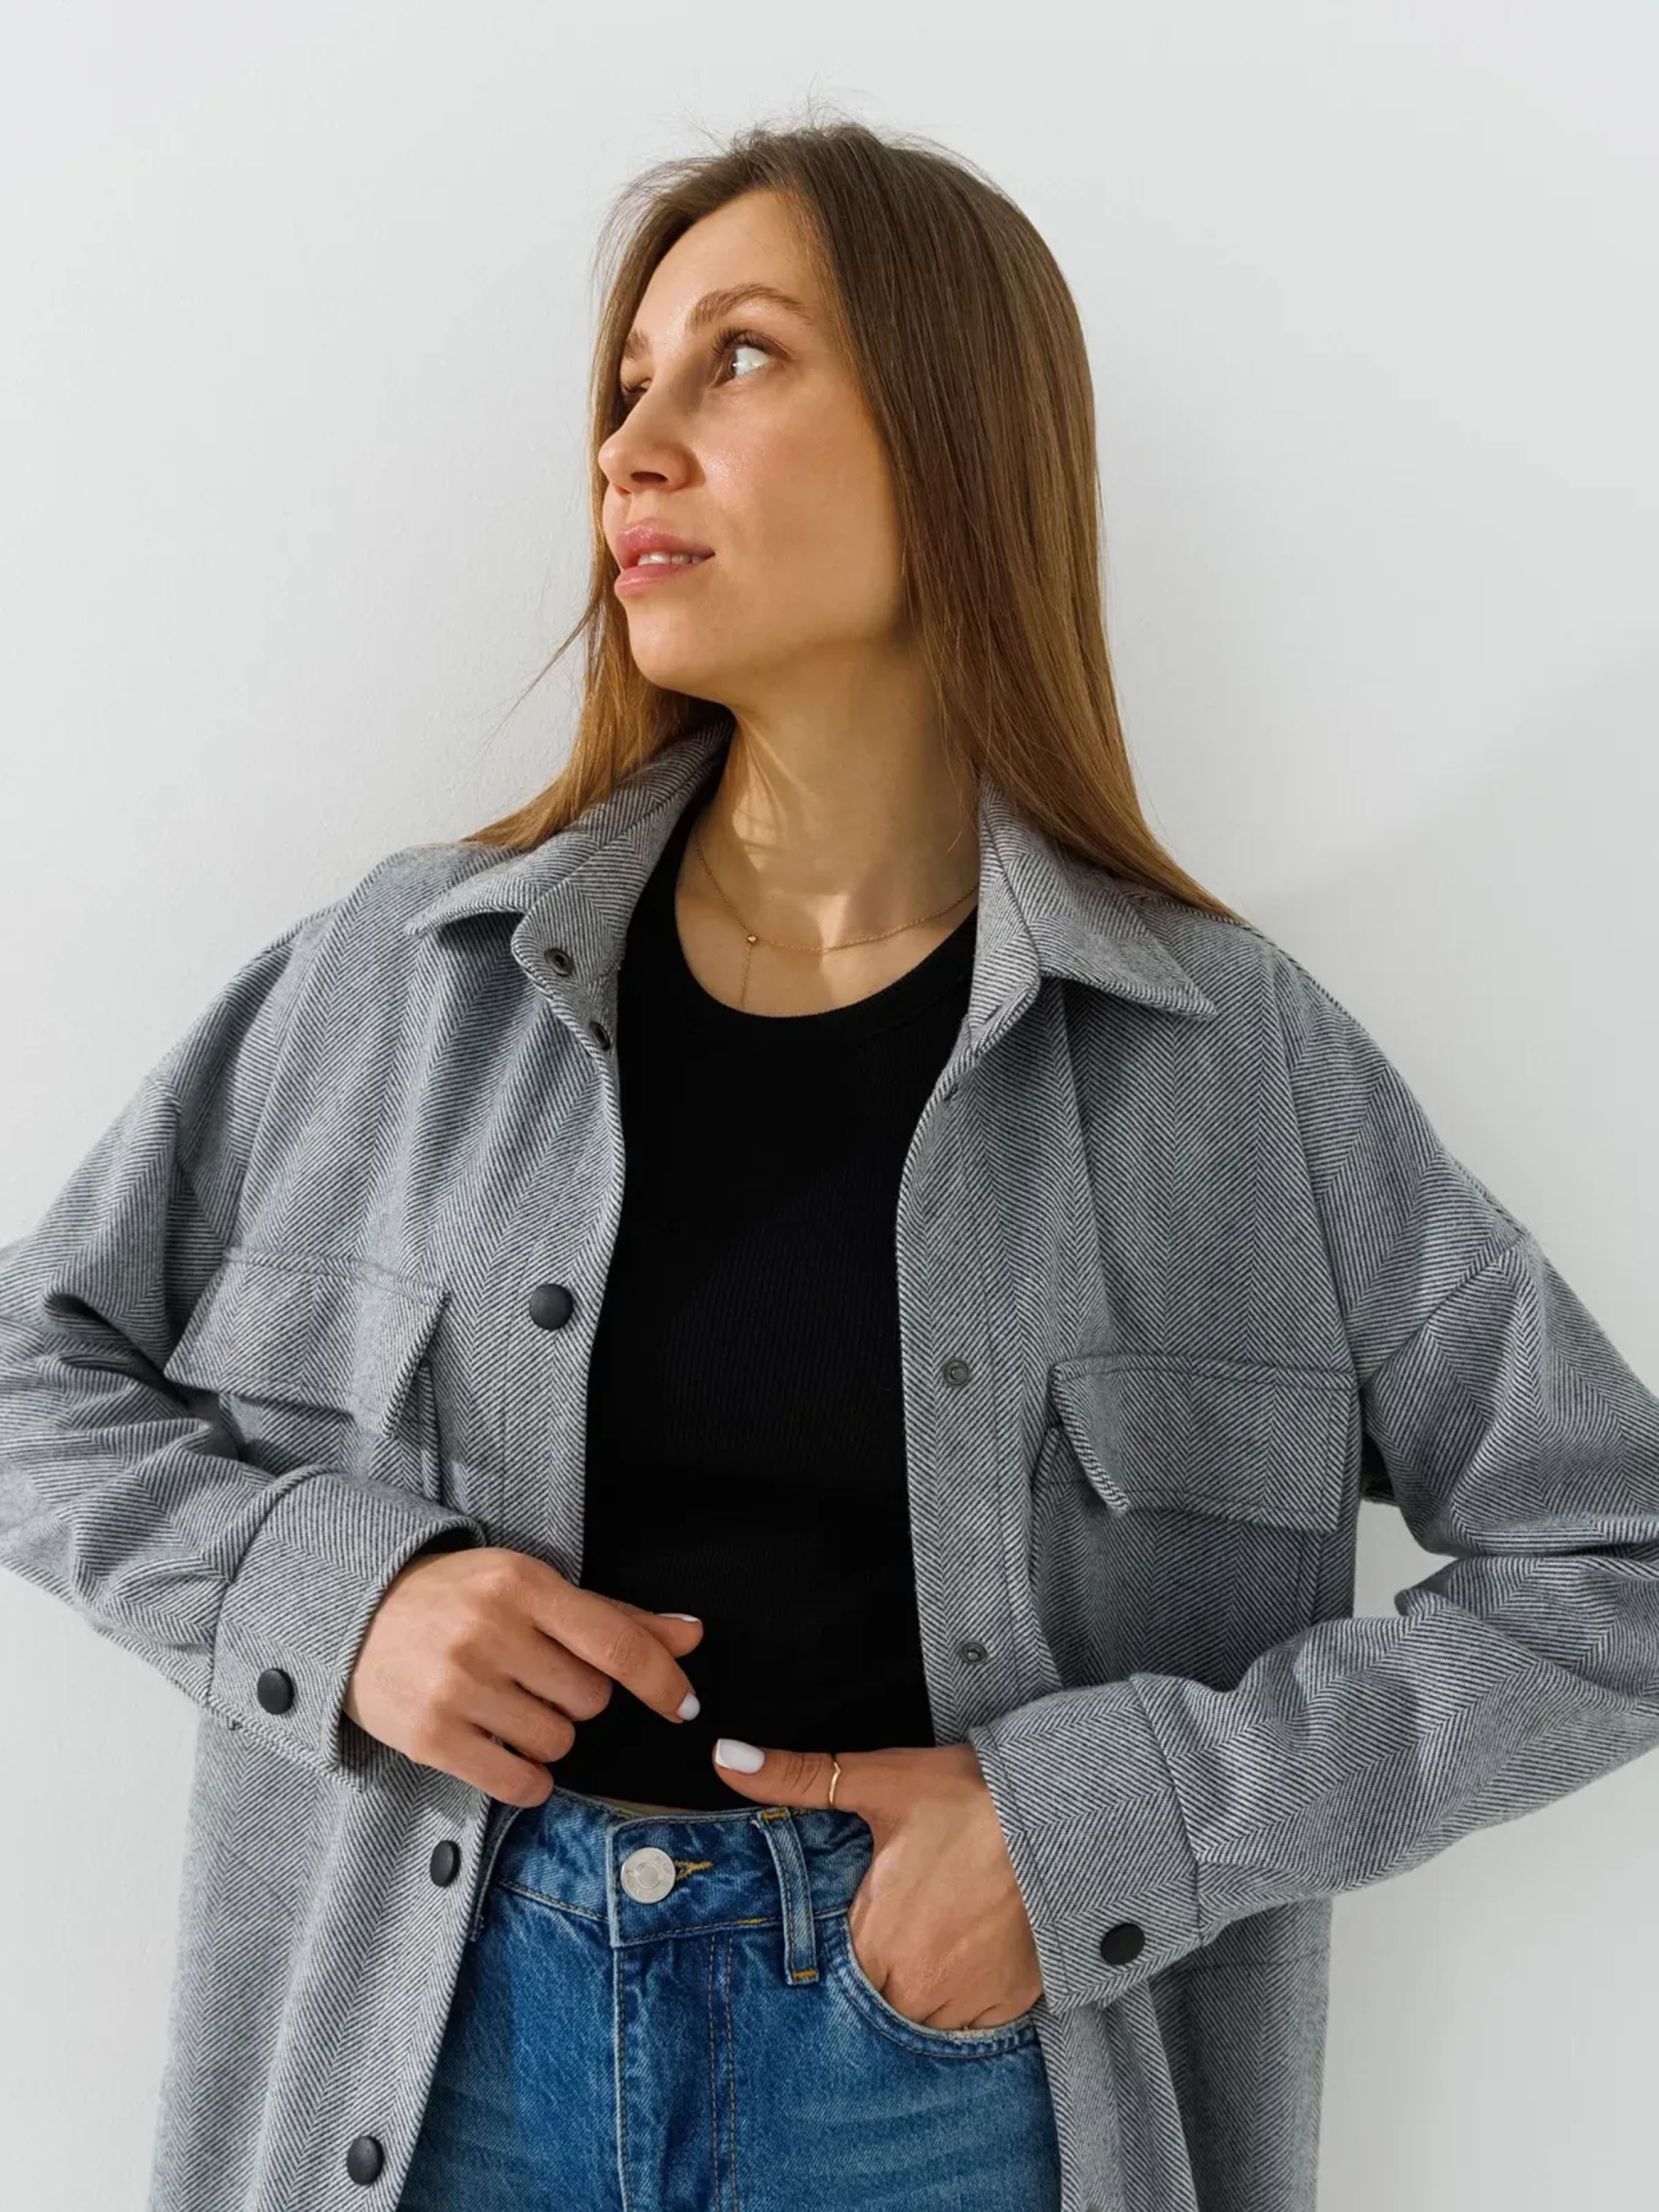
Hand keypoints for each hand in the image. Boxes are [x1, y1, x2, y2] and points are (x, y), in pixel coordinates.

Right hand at [344, 1545, 705, 1803]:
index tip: (684, 1706)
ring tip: (508, 1707)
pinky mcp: (430, 1737)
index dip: (662, 1680)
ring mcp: (457, 1686)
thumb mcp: (530, 1588)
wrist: (354, 1617)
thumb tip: (692, 1635)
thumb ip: (613, 1616)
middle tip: (535, 1679)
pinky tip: (506, 1752)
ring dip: (548, 1736)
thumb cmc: (458, 1600)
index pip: (616, 1642)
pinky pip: (518, 1783)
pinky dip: (528, 1780)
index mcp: (522, 1584)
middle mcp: (490, 1631)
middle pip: (590, 1700)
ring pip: (557, 1743)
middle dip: (577, 1698)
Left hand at [713, 1737, 1042, 2029]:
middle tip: (904, 1916)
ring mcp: (966, 2005)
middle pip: (877, 1997)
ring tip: (935, 1931)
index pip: (836, 1972)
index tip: (864, 1914)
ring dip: (920, 1985)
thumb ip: (796, 1778)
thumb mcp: (879, 1782)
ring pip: (921, 2016)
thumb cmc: (967, 1797)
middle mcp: (916, 1990)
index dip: (845, 1942)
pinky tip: (968, 1947)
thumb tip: (727, 1758)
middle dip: (881, 1965)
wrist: (1064, 1817)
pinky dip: (964, 1994)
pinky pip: (969, 2022)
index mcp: (874, 1943)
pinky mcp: (1009, 2008)